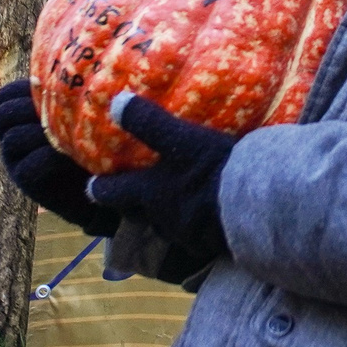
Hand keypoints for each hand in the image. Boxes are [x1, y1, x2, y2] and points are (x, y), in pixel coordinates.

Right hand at [0, 79, 120, 237]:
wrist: (106, 189)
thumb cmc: (100, 142)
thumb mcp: (86, 113)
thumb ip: (77, 92)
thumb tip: (91, 52)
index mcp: (23, 117)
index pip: (5, 96)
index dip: (22, 87)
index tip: (52, 86)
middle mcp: (15, 137)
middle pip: (4, 113)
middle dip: (28, 108)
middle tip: (58, 109)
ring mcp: (17, 161)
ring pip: (12, 137)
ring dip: (39, 131)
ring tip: (65, 130)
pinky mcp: (27, 183)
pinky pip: (27, 166)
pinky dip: (49, 157)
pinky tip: (71, 153)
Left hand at [87, 94, 234, 263]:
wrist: (255, 206)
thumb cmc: (213, 170)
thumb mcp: (181, 139)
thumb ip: (149, 123)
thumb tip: (115, 101)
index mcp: (151, 193)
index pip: (116, 192)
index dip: (102, 189)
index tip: (91, 187)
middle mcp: (164, 218)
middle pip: (142, 214)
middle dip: (139, 207)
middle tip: (138, 199)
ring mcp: (189, 235)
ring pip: (172, 225)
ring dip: (173, 215)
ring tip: (182, 203)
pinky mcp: (215, 244)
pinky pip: (201, 235)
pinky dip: (203, 224)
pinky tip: (215, 213)